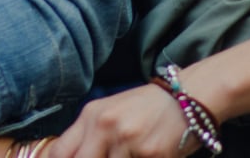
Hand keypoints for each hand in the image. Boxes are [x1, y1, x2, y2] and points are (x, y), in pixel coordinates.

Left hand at [50, 83, 192, 157]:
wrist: (188, 97)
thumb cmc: (147, 108)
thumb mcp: (112, 113)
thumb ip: (89, 137)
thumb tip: (66, 156)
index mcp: (92, 115)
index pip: (61, 152)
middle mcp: (107, 126)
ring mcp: (129, 141)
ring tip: (133, 153)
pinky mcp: (152, 154)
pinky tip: (149, 154)